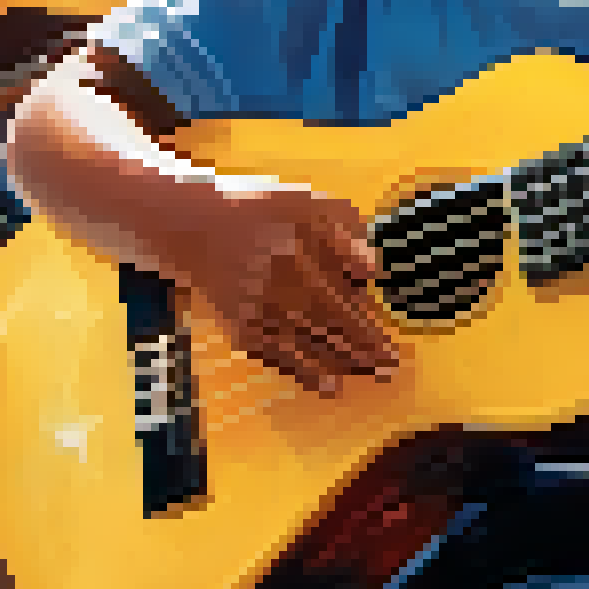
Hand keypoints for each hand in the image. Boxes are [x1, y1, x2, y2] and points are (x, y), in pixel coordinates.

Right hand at [174, 182, 397, 394]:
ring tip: (369, 377)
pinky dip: (305, 374)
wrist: (193, 227)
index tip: (394, 350)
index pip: (343, 307)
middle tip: (390, 370)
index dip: (370, 333)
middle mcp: (279, 295)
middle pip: (331, 332)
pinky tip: (329, 386)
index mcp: (297, 262)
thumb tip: (371, 272)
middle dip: (364, 354)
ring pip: (310, 349)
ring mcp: (259, 316)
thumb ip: (342, 233)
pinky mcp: (243, 330)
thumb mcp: (305, 203)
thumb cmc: (258, 209)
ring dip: (341, 366)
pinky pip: (280, 358)